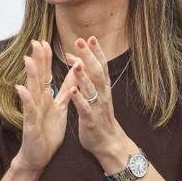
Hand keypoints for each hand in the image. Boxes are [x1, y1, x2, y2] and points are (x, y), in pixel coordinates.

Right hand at [12, 41, 77, 175]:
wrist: (38, 156)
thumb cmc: (48, 132)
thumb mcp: (61, 108)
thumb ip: (65, 91)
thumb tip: (74, 74)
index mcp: (46, 98)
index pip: (46, 75)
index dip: (47, 59)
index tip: (46, 41)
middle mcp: (38, 102)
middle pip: (38, 77)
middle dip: (38, 60)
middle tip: (36, 41)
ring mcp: (33, 112)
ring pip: (32, 90)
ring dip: (30, 74)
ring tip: (28, 58)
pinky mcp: (31, 125)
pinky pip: (29, 110)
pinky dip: (26, 99)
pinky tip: (21, 88)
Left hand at [67, 36, 131, 165]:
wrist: (108, 143)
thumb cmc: (99, 115)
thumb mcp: (93, 93)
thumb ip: (84, 75)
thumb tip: (74, 56)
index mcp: (103, 87)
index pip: (101, 65)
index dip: (96, 52)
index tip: (90, 37)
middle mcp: (102, 94)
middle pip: (96, 72)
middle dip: (89, 57)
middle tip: (81, 41)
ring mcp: (97, 107)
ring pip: (91, 89)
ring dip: (83, 75)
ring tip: (75, 63)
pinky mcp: (90, 120)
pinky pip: (85, 108)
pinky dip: (79, 99)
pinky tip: (73, 91)